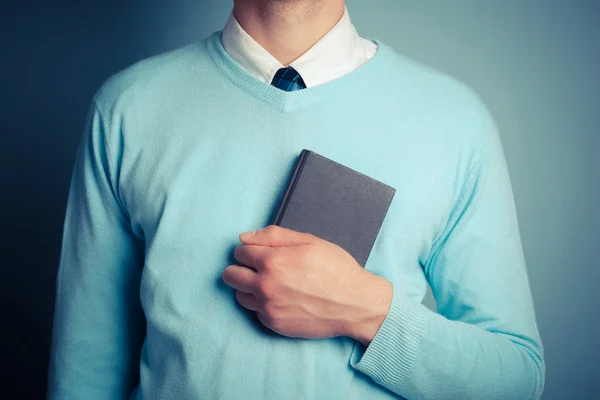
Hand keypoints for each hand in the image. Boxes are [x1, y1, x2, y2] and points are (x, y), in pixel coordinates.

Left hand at [222, 225, 392, 343]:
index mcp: (273, 261)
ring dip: (249, 288)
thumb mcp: (309, 242)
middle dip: (242, 268)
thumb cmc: (336, 269)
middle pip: (230, 275)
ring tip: (272, 284)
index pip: (239, 252)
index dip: (250, 250)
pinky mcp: (274, 324)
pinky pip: (256, 312)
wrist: (356, 304)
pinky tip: (283, 299)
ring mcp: (268, 307)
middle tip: (260, 268)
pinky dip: (264, 305)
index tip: (262, 253)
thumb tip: (245, 237)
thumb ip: (274, 236)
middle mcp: (265, 286)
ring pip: (239, 295)